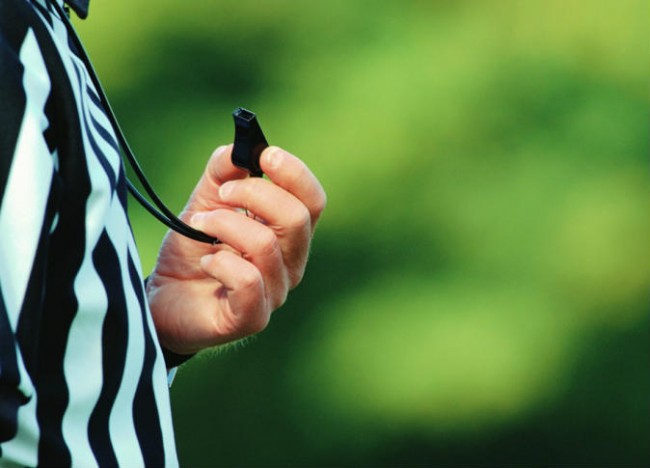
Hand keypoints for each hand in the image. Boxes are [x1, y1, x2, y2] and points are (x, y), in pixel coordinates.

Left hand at [146, 144, 325, 354]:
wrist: (163, 298)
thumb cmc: (193, 251)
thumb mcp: (205, 203)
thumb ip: (223, 174)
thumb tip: (238, 149)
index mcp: (289, 234)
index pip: (313, 201)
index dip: (294, 174)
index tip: (264, 155)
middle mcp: (291, 264)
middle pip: (297, 218)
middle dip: (253, 195)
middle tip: (219, 194)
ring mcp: (275, 293)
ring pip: (266, 245)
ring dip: (224, 225)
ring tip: (198, 225)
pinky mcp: (253, 318)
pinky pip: (248, 281)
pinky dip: (220, 263)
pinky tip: (205, 262)